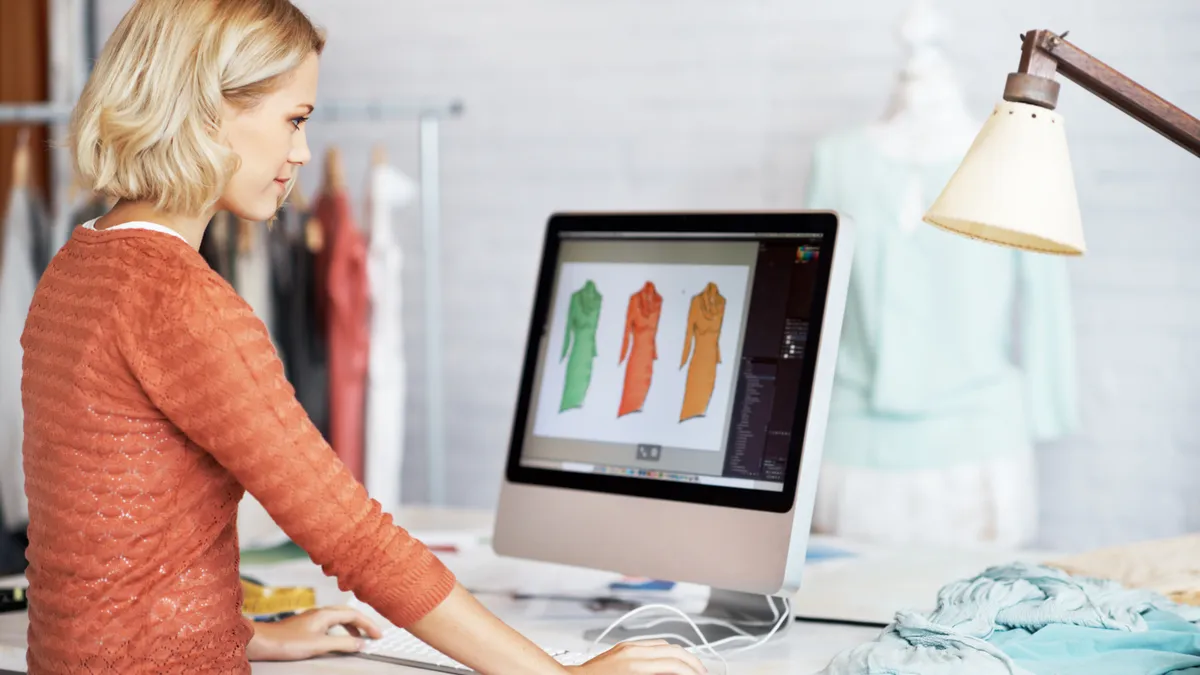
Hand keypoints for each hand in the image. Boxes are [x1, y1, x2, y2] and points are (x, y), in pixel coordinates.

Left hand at [246, 606, 383, 660]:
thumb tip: (360, 643)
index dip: (369, 624)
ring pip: (339, 618)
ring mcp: (313, 618)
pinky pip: (330, 623)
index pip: (354, 614)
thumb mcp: (318, 645)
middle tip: (373, 634)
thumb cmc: (286, 641)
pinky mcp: (307, 625)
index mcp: (326, 614)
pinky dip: (340, 630)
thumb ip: (342, 644)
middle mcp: (320, 613)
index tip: (378, 635)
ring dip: (352, 627)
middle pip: (348, 614)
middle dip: (363, 623)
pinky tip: (338, 638)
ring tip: (359, 638)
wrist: (263, 641)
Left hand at [567, 640, 707, 674]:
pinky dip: (665, 652)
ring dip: (681, 655)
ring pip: (664, 645)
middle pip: (674, 651)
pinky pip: (650, 645)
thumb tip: (672, 673)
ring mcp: (627, 647)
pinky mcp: (621, 648)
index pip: (676, 664)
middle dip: (692, 662)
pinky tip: (668, 661)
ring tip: (690, 667)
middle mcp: (633, 652)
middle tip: (702, 672)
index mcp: (636, 665)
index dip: (693, 671)